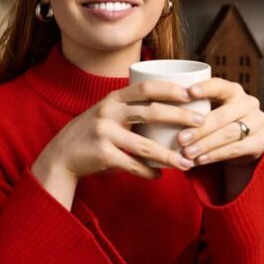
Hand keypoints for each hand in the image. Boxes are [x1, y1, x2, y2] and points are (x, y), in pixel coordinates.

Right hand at [33, 80, 205, 184]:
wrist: (61, 154)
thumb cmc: (92, 133)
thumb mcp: (107, 113)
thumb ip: (130, 108)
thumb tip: (169, 106)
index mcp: (113, 99)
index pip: (146, 87)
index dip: (171, 89)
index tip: (192, 93)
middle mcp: (108, 112)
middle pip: (151, 112)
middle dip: (180, 117)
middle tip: (201, 123)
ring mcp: (104, 133)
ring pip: (145, 145)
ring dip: (170, 156)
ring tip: (188, 162)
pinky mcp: (102, 155)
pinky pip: (132, 165)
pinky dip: (148, 172)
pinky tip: (159, 175)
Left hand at [176, 78, 263, 167]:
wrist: (241, 143)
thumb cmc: (215, 122)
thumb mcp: (207, 111)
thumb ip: (192, 108)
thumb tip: (159, 111)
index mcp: (233, 90)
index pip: (219, 85)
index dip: (205, 88)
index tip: (188, 92)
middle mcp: (249, 103)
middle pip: (223, 115)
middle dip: (200, 128)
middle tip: (180, 139)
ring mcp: (258, 122)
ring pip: (230, 134)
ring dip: (206, 144)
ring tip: (187, 153)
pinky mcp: (261, 141)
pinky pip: (236, 149)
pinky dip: (215, 155)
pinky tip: (200, 160)